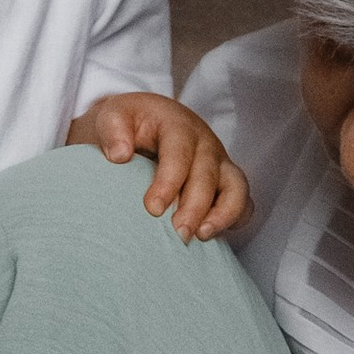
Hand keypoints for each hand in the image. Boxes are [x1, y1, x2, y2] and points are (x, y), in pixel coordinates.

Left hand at [67, 93, 250, 241]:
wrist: (138, 127)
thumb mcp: (111, 117)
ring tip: (201, 236)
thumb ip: (112, 130)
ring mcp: (218, 163)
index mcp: (177, 124)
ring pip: (236, 187)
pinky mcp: (224, 183)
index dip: (169, 181)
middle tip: (178, 233)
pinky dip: (233, 219)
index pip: (179, 151)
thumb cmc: (126, 127)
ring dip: (222, 215)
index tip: (153, 208)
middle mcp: (203, 143)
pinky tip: (210, 236)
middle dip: (195, 206)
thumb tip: (120, 155)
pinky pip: (242, 202)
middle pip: (208, 174)